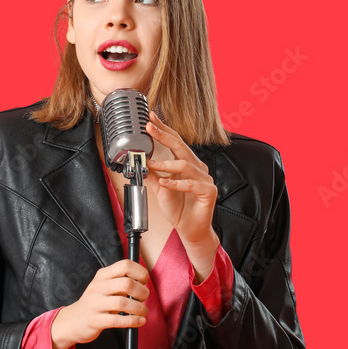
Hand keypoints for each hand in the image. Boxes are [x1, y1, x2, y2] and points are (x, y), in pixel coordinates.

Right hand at [50, 260, 148, 348]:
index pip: (125, 265)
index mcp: (102, 275)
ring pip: (123, 303)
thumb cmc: (96, 303)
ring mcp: (94, 303)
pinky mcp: (95, 320)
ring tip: (143, 312)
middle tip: (144, 298)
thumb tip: (144, 279)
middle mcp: (97, 287)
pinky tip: (140, 321)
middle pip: (127, 284)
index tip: (144, 281)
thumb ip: (120, 280)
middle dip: (142, 292)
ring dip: (139, 308)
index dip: (140, 272)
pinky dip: (133, 321)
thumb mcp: (104, 286)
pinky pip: (117, 320)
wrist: (73, 321)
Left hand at [144, 112, 220, 281]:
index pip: (175, 142)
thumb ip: (152, 175)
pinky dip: (176, 183)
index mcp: (187, 164)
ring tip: (151, 164)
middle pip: (181, 147)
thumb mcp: (160, 189)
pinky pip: (191, 184)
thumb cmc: (179, 209)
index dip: (164, 130)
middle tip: (150, 127)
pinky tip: (165, 183)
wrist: (190, 229)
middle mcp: (198, 168)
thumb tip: (139, 163)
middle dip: (164, 135)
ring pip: (185, 165)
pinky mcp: (208, 191)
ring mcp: (205, 179)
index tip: (151, 119)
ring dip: (166, 164)